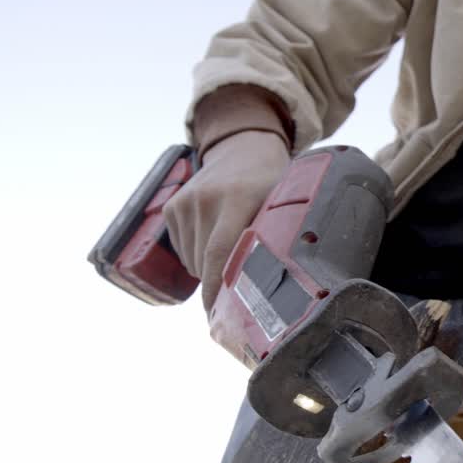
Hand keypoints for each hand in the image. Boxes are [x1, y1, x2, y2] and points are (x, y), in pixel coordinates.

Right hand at [163, 130, 290, 311]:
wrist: (243, 148)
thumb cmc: (272, 183)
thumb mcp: (284, 202)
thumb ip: (282, 235)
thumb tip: (290, 284)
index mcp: (238, 198)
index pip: (219, 253)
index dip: (216, 288)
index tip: (218, 315)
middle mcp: (206, 199)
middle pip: (205, 263)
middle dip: (219, 282)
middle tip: (241, 283)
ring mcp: (185, 202)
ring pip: (192, 260)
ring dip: (208, 268)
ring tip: (231, 249)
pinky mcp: (172, 206)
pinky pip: (182, 249)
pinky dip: (196, 255)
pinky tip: (215, 237)